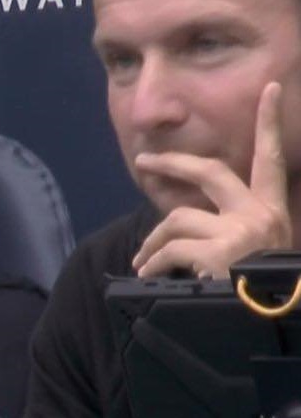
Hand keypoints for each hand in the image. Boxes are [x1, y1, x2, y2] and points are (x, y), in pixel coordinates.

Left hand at [132, 82, 290, 277]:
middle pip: (211, 172)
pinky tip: (148, 273)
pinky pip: (170, 249)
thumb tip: (191, 232)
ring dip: (153, 242)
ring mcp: (242, 232)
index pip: (271, 160)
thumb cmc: (263, 296)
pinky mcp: (220, 251)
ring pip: (179, 219)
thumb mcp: (258, 258)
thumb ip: (232, 236)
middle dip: (173, 162)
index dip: (269, 124)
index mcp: (274, 213)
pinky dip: (153, 261)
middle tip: (145, 160)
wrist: (274, 328)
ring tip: (144, 261)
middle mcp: (261, 215)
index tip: (269, 89)